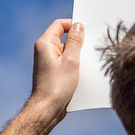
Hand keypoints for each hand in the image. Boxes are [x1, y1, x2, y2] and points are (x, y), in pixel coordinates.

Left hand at [0, 20, 83, 134]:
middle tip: (90, 47)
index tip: (87, 31)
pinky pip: (66, 61)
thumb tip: (78, 26)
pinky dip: (75, 64)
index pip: (60, 24)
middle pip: (64, 37)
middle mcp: (44, 50)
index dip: (74, 25)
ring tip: (87, 62)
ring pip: (67, 50)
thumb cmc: (57, 86)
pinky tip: (83, 72)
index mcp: (45, 44)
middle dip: (78, 41)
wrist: (47, 109)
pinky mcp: (53, 71)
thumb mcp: (71, 61)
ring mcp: (48, 61)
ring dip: (78, 54)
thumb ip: (75, 41)